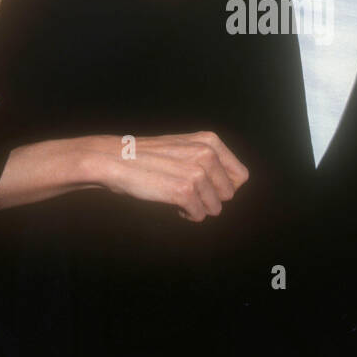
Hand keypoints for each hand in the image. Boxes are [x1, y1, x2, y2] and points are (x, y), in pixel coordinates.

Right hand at [88, 130, 248, 221]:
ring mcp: (196, 172)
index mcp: (210, 141)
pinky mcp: (184, 190)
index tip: (205, 187)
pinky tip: (174, 205)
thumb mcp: (185, 147)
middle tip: (188, 193)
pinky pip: (199, 215)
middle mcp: (207, 153)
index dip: (224, 187)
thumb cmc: (149, 158)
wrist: (115, 160)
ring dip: (198, 208)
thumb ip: (210, 160)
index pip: (241, 176)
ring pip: (216, 207)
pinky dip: (188, 215)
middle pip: (229, 194)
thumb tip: (232, 186)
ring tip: (179, 197)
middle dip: (211, 199)